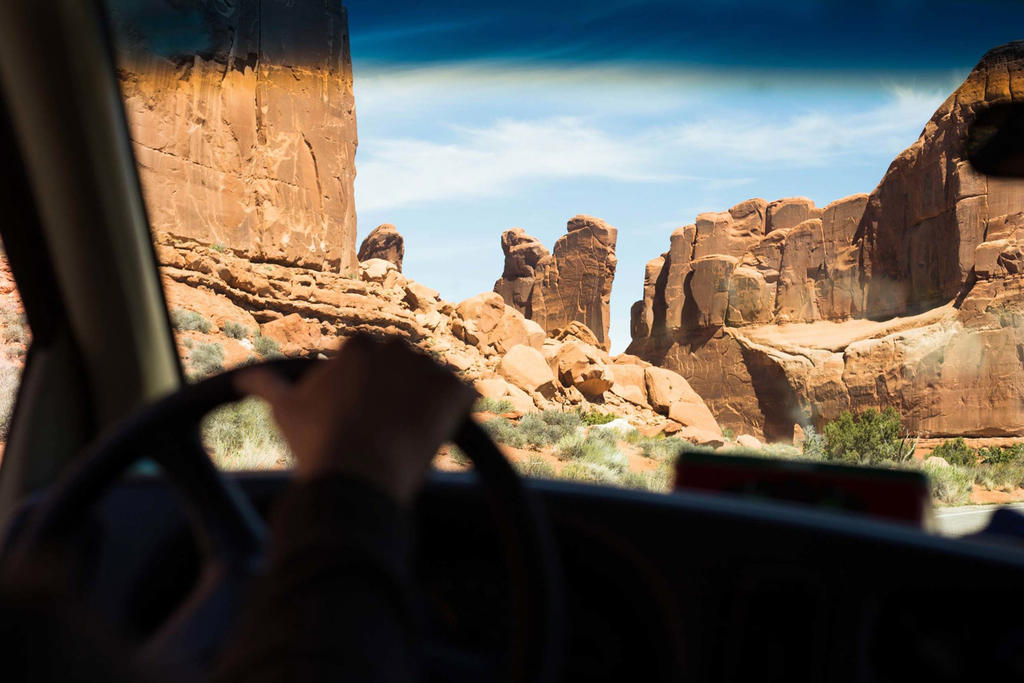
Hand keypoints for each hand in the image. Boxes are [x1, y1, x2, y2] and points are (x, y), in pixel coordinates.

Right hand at [235, 334, 475, 505]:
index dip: (367, 393)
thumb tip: (246, 378)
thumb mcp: (286, 410)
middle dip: (399, 393)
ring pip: (433, 383)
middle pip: (404, 370)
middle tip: (385, 430)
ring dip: (427, 403)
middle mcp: (397, 346)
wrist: (357, 472)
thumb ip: (268, 386)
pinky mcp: (456, 390)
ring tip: (408, 436)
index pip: (371, 363)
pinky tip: (437, 434)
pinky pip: (464, 397)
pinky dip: (455, 414)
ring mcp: (429, 366)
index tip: (360, 418)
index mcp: (359, 345)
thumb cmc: (317, 442)